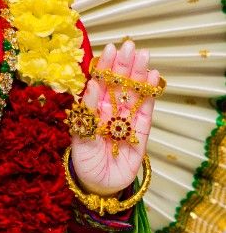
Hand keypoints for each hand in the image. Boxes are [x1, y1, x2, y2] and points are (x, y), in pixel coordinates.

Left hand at [70, 40, 160, 196]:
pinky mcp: (142, 132)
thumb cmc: (84, 162)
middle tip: (131, 45)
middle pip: (120, 84)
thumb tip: (91, 85)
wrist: (99, 186)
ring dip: (139, 75)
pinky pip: (146, 111)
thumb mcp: (79, 136)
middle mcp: (111, 111)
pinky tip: (153, 77)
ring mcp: (127, 120)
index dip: (106, 66)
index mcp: (93, 109)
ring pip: (134, 93)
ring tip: (144, 55)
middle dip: (125, 65)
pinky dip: (150, 95)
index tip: (111, 49)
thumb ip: (86, 111)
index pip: (101, 83)